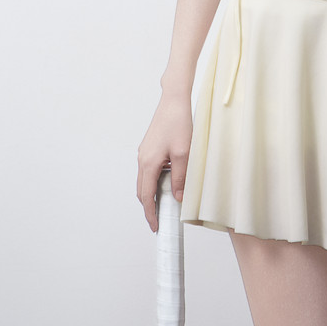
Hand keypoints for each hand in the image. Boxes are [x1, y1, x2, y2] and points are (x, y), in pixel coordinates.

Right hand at [136, 93, 192, 231]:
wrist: (173, 101)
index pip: (146, 196)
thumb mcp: (183, 153)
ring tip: (165, 204)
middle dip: (149, 207)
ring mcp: (144, 153)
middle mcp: (143, 159)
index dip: (150, 213)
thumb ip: (180, 177)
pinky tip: (168, 182)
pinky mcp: (149, 148)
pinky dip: (154, 181)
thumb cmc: (179, 123)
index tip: (156, 226)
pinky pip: (149, 170)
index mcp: (149, 163)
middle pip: (142, 191)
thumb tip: (178, 197)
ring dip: (152, 194)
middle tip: (159, 220)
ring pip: (145, 180)